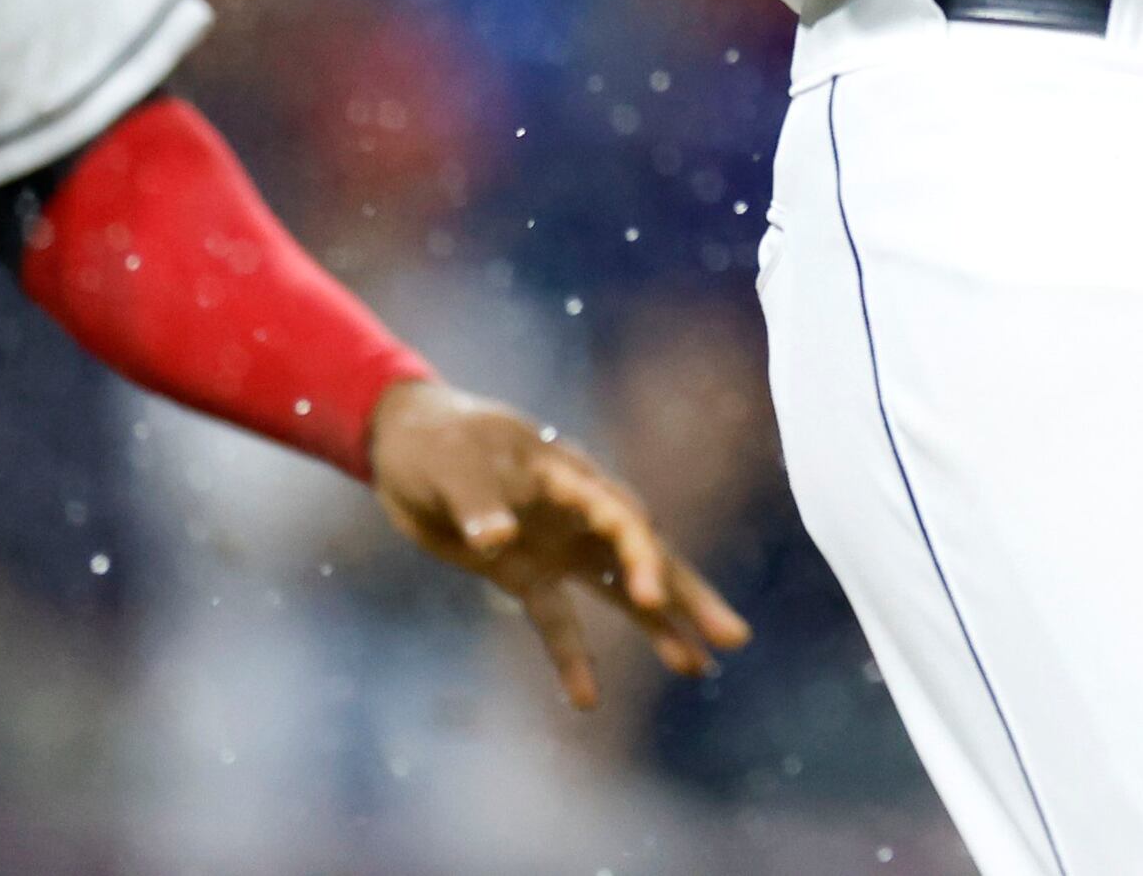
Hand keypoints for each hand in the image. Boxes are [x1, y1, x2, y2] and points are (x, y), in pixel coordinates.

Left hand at [364, 374, 753, 702]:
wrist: (407, 445)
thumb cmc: (440, 442)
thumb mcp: (454, 465)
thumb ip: (477, 503)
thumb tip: (497, 542)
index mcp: (571, 476)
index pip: (622, 517)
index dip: (641, 556)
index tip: (649, 598)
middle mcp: (577, 514)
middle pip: (646, 556)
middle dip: (688, 596)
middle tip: (735, 636)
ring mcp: (556, 545)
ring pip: (618, 591)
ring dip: (657, 627)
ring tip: (698, 667)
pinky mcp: (525, 575)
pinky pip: (558, 621)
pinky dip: (572, 659)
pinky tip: (589, 700)